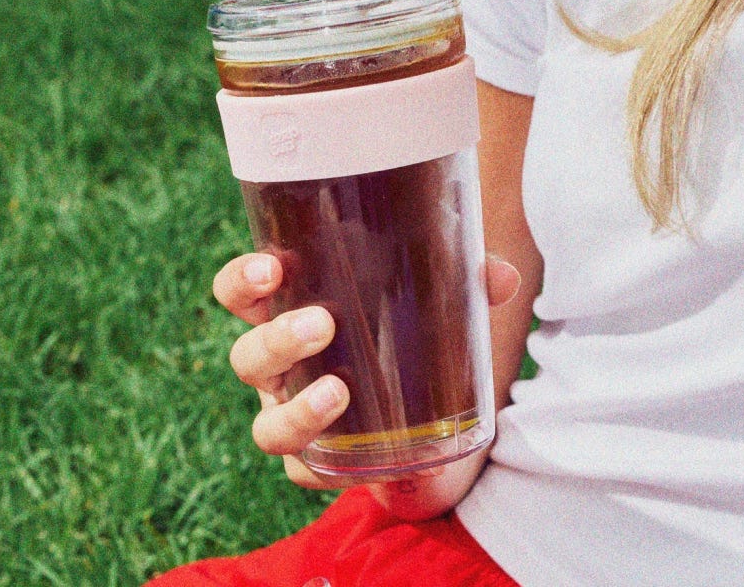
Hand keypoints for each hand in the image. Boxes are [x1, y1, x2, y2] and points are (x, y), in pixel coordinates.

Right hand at [212, 251, 520, 490]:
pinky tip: (355, 462)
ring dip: (296, 410)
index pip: (244, 290)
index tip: (269, 269)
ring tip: (339, 390)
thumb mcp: (433, 301)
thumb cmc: (409, 334)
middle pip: (247, 355)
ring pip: (266, 423)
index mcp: (296, 309)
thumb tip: (502, 276)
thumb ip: (464, 282)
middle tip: (322, 323)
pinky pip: (303, 474)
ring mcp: (294, 417)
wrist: (425, 416)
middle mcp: (283, 366)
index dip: (242, 280)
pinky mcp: (318, 464)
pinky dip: (322, 468)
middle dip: (277, 340)